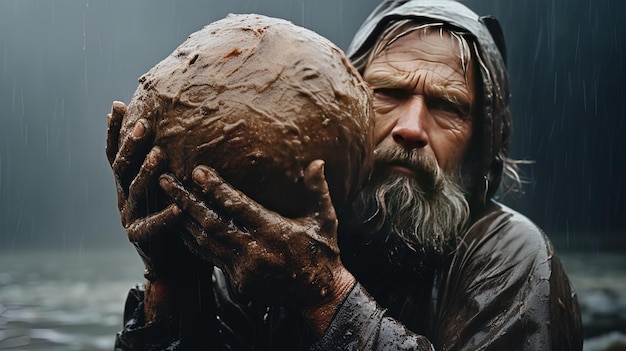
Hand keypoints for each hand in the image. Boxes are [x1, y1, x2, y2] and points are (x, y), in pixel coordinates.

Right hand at [106, 101, 183, 276]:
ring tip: (160, 155)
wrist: (173, 262)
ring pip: (137, 192)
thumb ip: (166, 164)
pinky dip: (166, 216)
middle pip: (123, 168)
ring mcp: (131, 218)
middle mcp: (124, 198)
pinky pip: (154, 226)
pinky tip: (178, 207)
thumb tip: (180, 129)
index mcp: (126, 183)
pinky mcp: (142, 240)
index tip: (117, 106)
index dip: (114, 132)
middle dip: (132, 145)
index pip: (116, 153)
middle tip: (144, 124)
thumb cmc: (175, 218)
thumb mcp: (166, 188)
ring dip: (148, 173)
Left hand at [158, 160, 355, 318]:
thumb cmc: (322, 251)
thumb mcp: (325, 219)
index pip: (238, 207)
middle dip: (185, 200)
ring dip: (182, 220)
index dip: (216, 189)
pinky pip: (210, 257)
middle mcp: (254, 250)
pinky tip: (180, 226)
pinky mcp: (238, 280)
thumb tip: (317, 161)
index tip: (197, 171)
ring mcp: (243, 268)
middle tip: (164, 181)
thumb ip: (317, 190)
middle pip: (211, 222)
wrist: (319, 294)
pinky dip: (193, 240)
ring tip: (164, 199)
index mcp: (274, 232)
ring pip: (204, 241)